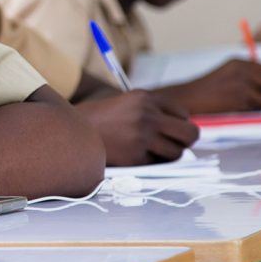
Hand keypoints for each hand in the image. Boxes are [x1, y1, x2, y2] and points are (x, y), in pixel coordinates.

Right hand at [75, 90, 198, 165]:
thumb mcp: (127, 103)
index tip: (168, 128)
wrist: (70, 132)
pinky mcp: (135, 156)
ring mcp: (141, 137)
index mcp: (144, 98)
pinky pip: (156, 164)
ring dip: (168, 154)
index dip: (178, 122)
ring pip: (176, 152)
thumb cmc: (101, 119)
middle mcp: (146, 115)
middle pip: (189, 133)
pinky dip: (149, 162)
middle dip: (186, 140)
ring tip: (150, 150)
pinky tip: (132, 154)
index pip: (183, 113)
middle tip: (177, 144)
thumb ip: (154, 112)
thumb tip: (186, 133)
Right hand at [155, 59, 260, 113]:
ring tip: (242, 105)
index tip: (255, 89)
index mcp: (238, 62)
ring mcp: (242, 84)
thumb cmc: (206, 90)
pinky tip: (236, 109)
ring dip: (260, 104)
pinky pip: (260, 107)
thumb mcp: (225, 74)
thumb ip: (246, 74)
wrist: (188, 98)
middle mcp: (242, 70)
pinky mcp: (241, 98)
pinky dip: (252, 111)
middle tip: (251, 99)